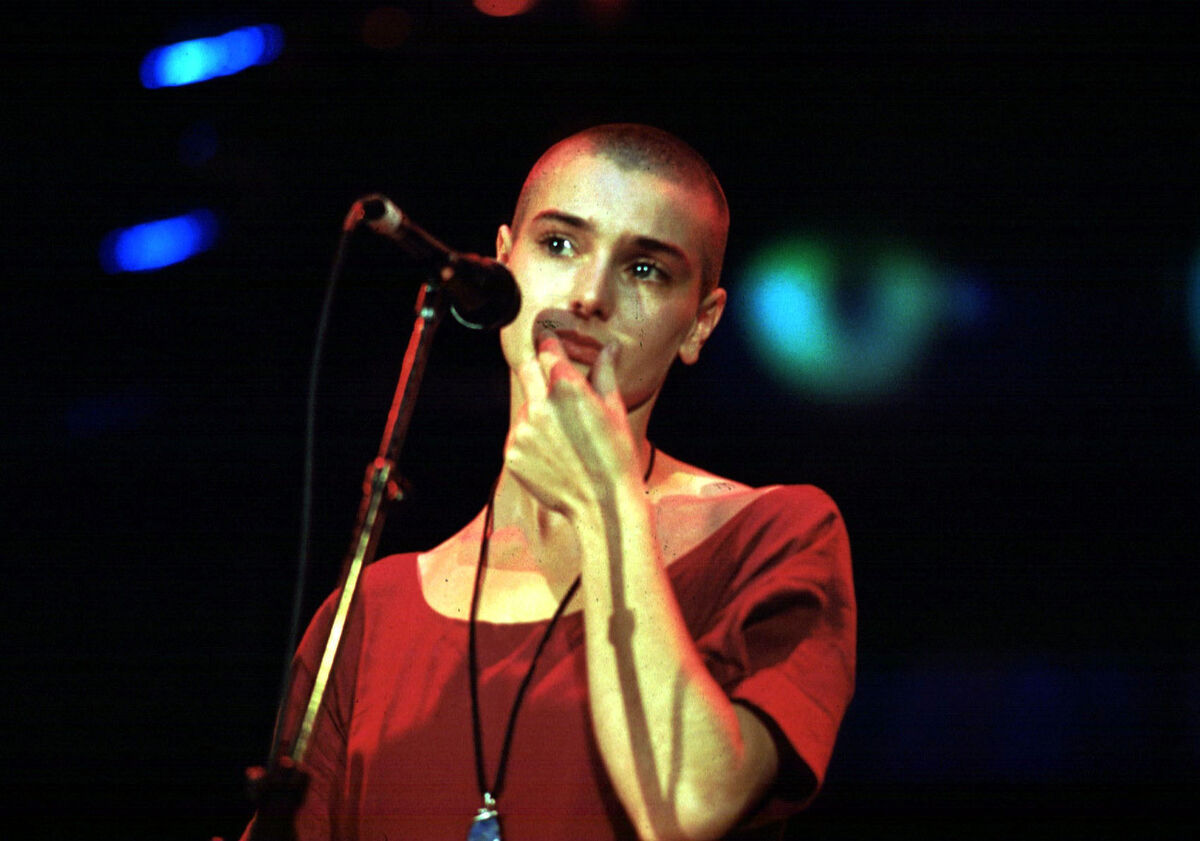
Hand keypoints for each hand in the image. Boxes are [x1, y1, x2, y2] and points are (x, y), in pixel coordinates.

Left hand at [504, 332, 640, 516]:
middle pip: (527, 370)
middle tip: (555, 387)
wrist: (602, 504)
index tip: (550, 342)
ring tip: (565, 438)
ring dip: (538, 412)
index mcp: (566, 387)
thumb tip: (609, 347)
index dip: (549, 344)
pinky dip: (531, 440)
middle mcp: (539, 404)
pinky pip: (519, 436)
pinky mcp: (512, 454)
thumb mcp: (614, 409)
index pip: (547, 349)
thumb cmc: (616, 454)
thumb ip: (605, 372)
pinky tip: (554, 455)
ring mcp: (522, 430)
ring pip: (525, 407)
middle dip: (538, 372)